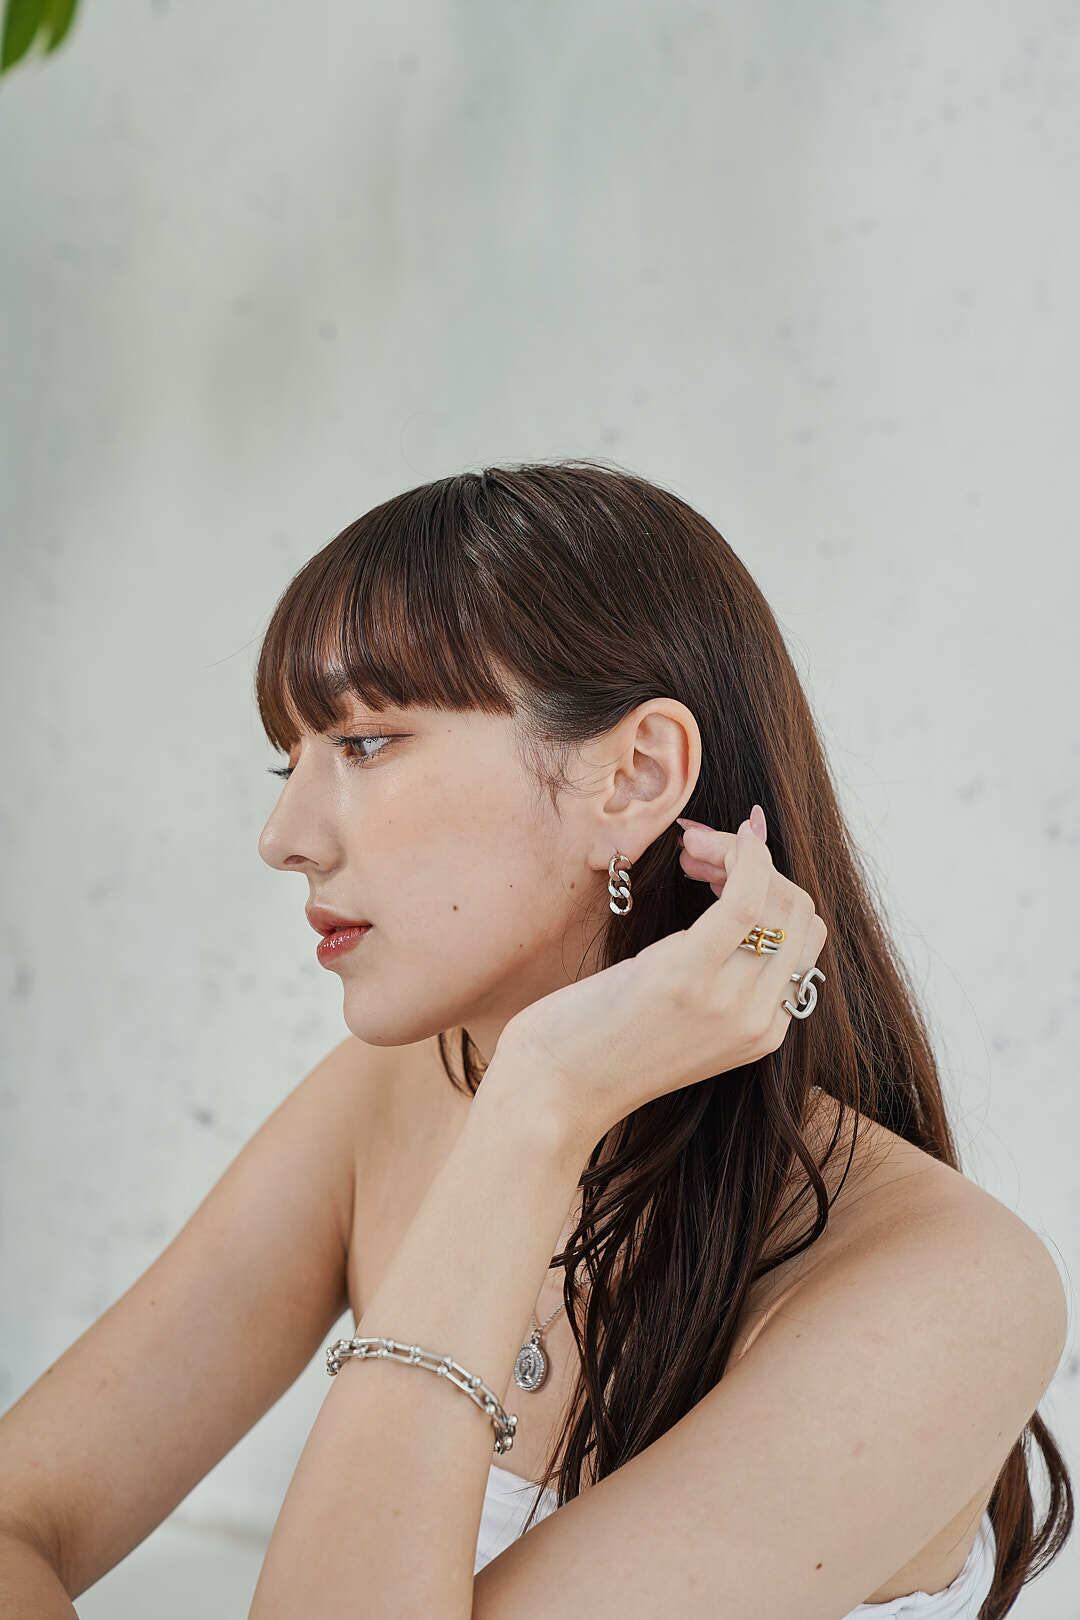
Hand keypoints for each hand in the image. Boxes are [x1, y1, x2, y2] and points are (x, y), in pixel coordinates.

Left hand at [496, 811, 828, 1147]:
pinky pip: (746, 900)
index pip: (801, 940)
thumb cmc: (599, 1044)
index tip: (719, 869)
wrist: (553, 1091)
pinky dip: (740, 856)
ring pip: (776, 902)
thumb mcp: (676, 1014)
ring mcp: (730, 1003)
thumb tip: (734, 893)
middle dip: (759, 867)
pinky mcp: (689, 977)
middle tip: (700, 854)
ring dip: (738, 854)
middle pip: (797, 915)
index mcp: (763, 1032)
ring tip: (690, 851)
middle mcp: (760, 1022)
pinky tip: (704, 841)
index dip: (771, 890)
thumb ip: (713, 973)